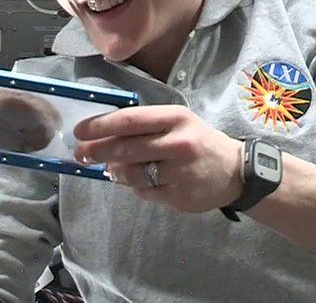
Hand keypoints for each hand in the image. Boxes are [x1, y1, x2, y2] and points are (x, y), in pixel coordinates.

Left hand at [73, 105, 243, 213]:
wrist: (235, 171)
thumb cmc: (199, 142)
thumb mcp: (178, 123)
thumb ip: (145, 128)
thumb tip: (104, 138)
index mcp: (176, 118)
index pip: (130, 120)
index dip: (101, 125)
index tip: (80, 130)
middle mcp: (179, 142)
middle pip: (126, 147)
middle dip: (97, 151)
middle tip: (80, 153)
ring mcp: (180, 171)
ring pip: (132, 173)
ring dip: (115, 171)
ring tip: (110, 169)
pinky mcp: (180, 196)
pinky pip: (145, 192)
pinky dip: (135, 186)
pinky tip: (138, 180)